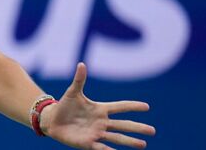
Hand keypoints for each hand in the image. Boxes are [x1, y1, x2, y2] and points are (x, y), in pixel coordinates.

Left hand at [41, 62, 155, 148]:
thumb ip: (79, 80)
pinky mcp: (88, 143)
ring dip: (129, 141)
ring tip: (143, 144)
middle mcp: (101, 122)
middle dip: (137, 128)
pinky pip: (101, 148)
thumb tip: (81, 64)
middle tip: (152, 131)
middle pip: (123, 125)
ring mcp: (96, 133)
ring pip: (116, 138)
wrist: (52, 120)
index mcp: (100, 109)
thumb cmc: (65, 106)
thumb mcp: (72, 92)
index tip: (146, 107)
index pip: (120, 107)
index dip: (132, 106)